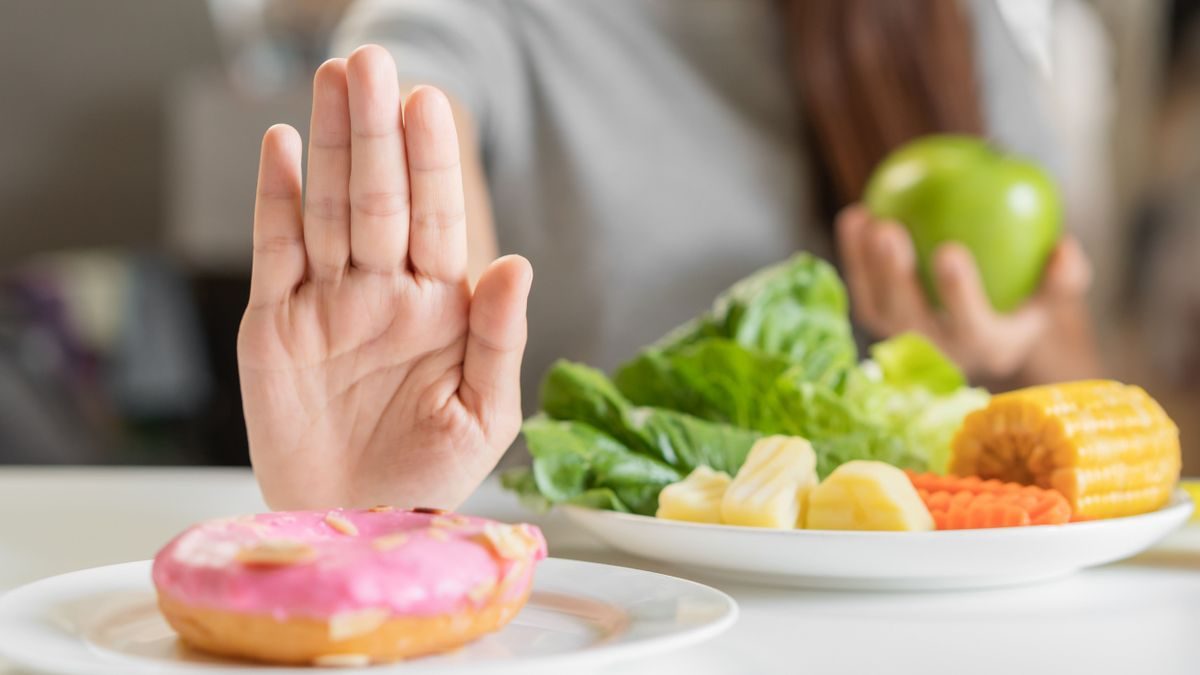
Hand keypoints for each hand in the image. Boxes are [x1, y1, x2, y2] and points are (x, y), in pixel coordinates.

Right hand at [238, 46, 530, 509]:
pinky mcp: (274, 325)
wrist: (354, 524)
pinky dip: (276, 201)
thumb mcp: (483, 416)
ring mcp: (327, 303)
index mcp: (439, 308)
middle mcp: (383, 293)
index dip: (431, 163)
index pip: (436, 219)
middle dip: (376, 133)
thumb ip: (499, 339)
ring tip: (333, 81)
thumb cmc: (429, 476)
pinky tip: (284, 147)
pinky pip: (275, 251)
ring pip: (327, 210)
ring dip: (330, 147)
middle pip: (378, 199)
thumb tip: (517, 264)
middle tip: (372, 65)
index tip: (429, 104)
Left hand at [836, 205, 1092, 381]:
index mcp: (988, 348)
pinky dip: (853, 255)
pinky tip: (856, 214)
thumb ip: (1065, 276)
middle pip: (910, 320)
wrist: (987, 318)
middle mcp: (941, 353)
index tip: (949, 248)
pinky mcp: (880, 322)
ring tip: (866, 218)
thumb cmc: (1026, 296)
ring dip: (865, 265)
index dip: (958, 293)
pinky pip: (862, 289)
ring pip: (877, 307)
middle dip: (894, 277)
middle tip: (890, 230)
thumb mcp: (1054, 291)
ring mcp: (905, 340)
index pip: (972, 326)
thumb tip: (1063, 248)